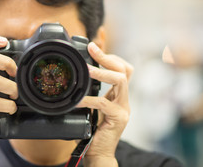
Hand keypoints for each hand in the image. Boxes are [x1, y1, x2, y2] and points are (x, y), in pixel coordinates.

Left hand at [77, 42, 132, 166]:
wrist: (98, 154)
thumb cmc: (93, 131)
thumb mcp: (93, 107)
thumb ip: (92, 93)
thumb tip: (77, 76)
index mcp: (119, 96)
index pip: (123, 69)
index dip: (110, 57)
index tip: (93, 48)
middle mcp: (124, 100)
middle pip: (124, 70)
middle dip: (107, 57)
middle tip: (92, 49)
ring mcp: (123, 108)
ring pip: (120, 81)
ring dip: (102, 72)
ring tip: (87, 69)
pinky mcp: (118, 118)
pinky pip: (103, 102)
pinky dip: (89, 99)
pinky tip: (77, 101)